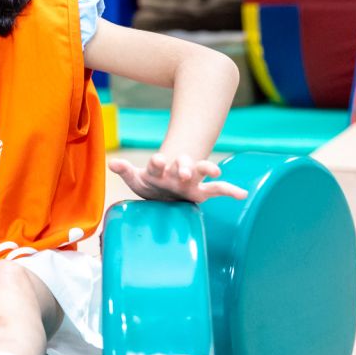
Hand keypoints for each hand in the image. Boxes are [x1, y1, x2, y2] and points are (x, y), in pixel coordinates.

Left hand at [108, 153, 248, 202]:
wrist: (163, 192)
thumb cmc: (149, 183)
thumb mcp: (135, 179)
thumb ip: (126, 171)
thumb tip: (113, 163)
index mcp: (159, 169)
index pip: (158, 164)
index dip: (158, 162)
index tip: (158, 160)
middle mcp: (176, 171)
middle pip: (183, 163)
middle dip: (184, 166)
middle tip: (183, 171)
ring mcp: (191, 181)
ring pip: (201, 171)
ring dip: (207, 168)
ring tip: (216, 171)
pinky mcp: (201, 192)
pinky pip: (218, 190)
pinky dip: (231, 190)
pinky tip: (242, 194)